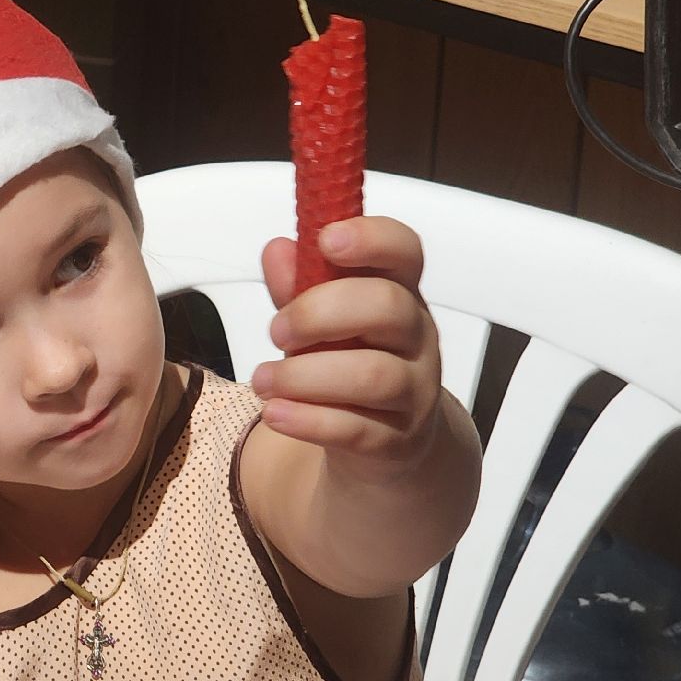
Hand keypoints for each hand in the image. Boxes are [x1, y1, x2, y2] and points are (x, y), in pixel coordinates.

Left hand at [251, 217, 443, 467]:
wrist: (384, 441)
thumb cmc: (348, 360)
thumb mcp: (321, 319)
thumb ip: (298, 285)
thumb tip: (278, 250)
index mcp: (400, 291)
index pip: (404, 250)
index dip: (371, 238)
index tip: (326, 239)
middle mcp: (417, 337)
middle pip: (388, 307)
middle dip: (320, 313)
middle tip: (275, 330)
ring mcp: (414, 391)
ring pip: (374, 375)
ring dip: (305, 375)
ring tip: (263, 379)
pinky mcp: (397, 441)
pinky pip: (357, 428)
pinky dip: (309, 420)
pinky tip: (276, 412)